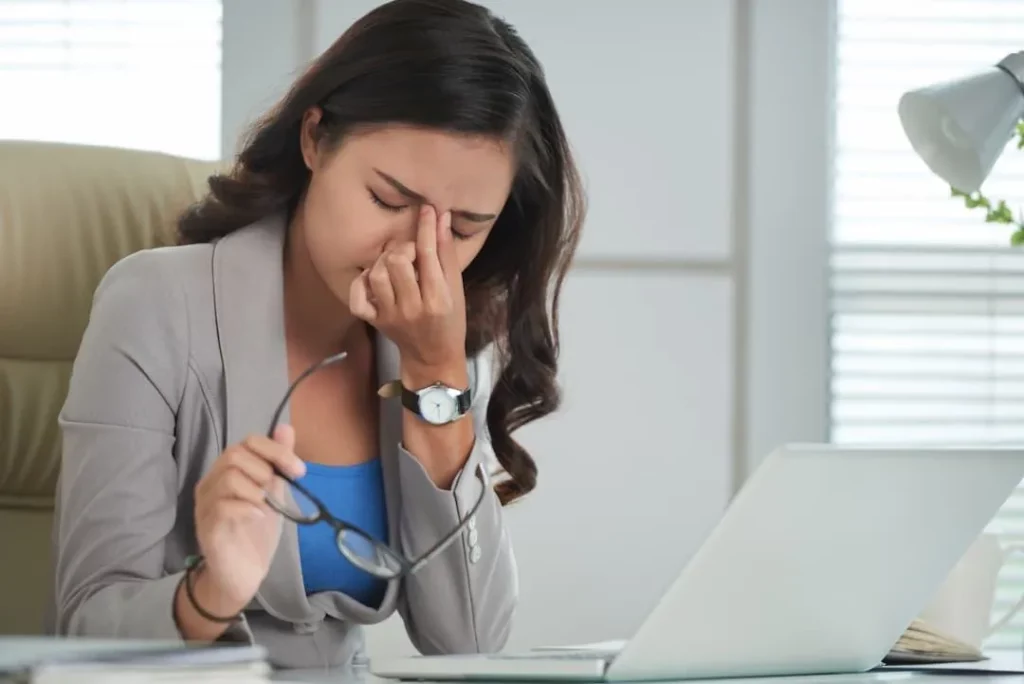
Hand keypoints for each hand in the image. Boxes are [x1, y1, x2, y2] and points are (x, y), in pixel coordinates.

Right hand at [192, 425, 305, 607]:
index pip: (247, 442)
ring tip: (267, 507)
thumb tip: (286, 427)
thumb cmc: (256, 532)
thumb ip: (277, 463)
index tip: (299, 470)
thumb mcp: (274, 493)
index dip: (276, 450)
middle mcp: (211, 484)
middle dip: (266, 469)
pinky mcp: (208, 528)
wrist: (243, 574)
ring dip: (257, 489)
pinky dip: (248, 508)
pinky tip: (260, 517)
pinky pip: (223, 507)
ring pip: (229, 478)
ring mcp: (206, 506)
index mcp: (227, 471)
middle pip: (234, 455)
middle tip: (279, 491)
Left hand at [349, 205, 466, 369]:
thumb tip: (442, 218)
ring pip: (376, 274)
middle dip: (404, 247)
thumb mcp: (456, 289)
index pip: (428, 254)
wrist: (433, 357)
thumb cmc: (450, 321)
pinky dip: (362, 281)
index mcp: (438, 299)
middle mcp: (412, 307)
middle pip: (396, 261)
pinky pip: (357, 297)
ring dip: (384, 261)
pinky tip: (374, 276)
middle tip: (411, 251)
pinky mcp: (375, 321)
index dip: (426, 227)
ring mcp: (390, 315)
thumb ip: (447, 254)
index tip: (427, 209)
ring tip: (395, 263)